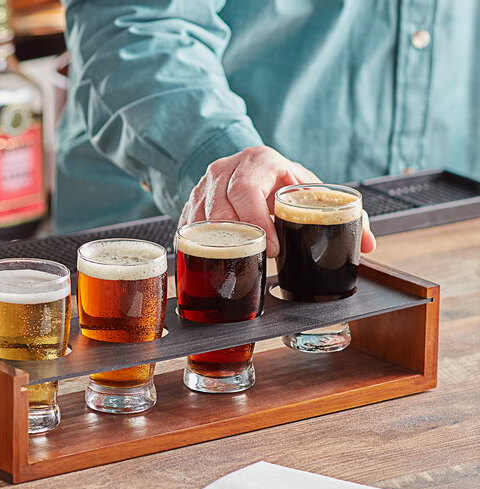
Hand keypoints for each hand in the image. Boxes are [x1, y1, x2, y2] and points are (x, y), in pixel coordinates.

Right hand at [179, 146, 375, 255]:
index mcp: (258, 160)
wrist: (252, 168)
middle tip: (257, 256)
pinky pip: (188, 225)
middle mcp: (226, 168)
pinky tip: (210, 255)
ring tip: (235, 258)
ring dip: (216, 242)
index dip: (256, 220)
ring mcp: (205, 184)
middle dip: (238, 236)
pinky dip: (196, 243)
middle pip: (220, 204)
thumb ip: (340, 214)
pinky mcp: (192, 201)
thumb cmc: (282, 182)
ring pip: (200, 217)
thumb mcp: (309, 190)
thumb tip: (370, 246)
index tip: (272, 247)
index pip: (247, 189)